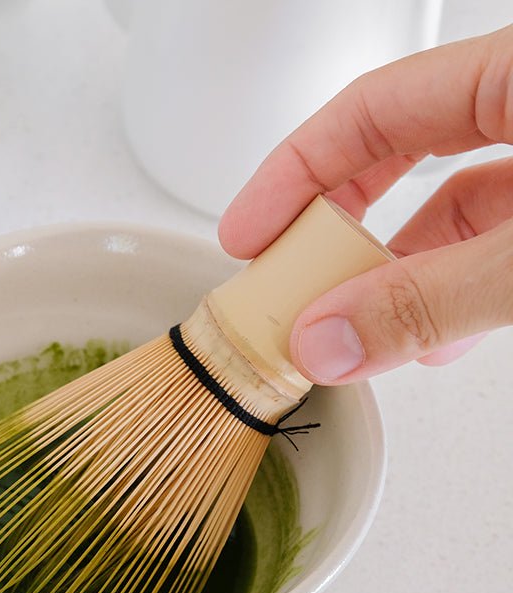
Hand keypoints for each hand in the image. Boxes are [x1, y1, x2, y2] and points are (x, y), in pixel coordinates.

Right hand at [219, 25, 512, 383]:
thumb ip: (435, 297)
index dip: (291, 175)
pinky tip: (435, 338)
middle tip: (284, 283)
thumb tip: (326, 341)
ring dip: (393, 277)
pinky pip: (490, 243)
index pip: (368, 110)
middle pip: (393, 156)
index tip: (244, 235)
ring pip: (446, 211)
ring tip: (352, 332)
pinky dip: (452, 291)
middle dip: (332, 229)